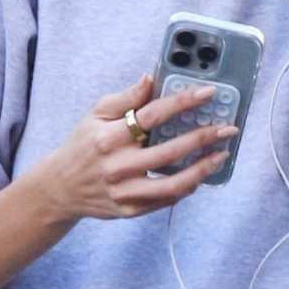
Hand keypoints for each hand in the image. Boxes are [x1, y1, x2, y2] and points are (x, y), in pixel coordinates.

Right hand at [47, 71, 237, 222]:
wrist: (60, 188)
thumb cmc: (82, 145)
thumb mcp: (95, 114)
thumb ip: (125, 98)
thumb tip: (151, 78)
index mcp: (108, 137)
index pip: (152, 115)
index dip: (183, 102)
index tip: (208, 93)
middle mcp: (117, 166)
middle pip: (169, 151)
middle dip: (203, 138)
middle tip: (228, 129)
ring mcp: (123, 191)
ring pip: (172, 184)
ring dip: (201, 170)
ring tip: (221, 156)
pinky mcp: (128, 210)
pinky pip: (164, 201)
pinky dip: (185, 189)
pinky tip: (199, 176)